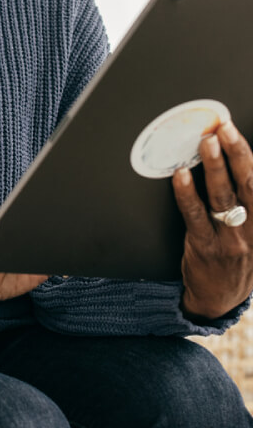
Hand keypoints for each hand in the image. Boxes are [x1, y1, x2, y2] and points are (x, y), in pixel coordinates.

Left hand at [172, 121, 252, 319]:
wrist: (220, 300)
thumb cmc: (236, 258)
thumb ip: (250, 202)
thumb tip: (242, 166)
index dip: (246, 153)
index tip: (232, 129)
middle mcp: (252, 227)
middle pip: (246, 183)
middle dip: (235, 152)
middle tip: (223, 127)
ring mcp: (229, 239)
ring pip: (223, 197)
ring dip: (214, 167)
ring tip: (206, 143)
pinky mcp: (205, 247)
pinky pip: (195, 216)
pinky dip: (187, 194)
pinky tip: (181, 176)